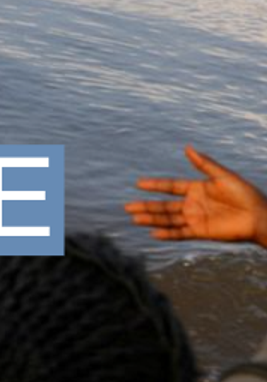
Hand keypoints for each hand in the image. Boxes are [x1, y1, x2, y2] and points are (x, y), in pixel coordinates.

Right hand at [124, 145, 266, 246]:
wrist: (260, 217)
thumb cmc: (246, 194)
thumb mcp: (223, 176)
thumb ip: (204, 164)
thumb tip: (187, 147)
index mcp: (197, 188)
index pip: (170, 186)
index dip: (155, 185)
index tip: (138, 184)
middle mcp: (193, 204)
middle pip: (164, 205)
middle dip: (146, 206)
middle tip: (127, 207)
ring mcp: (196, 219)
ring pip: (168, 219)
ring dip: (152, 219)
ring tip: (134, 219)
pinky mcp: (201, 232)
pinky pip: (180, 233)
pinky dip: (167, 234)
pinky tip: (153, 234)